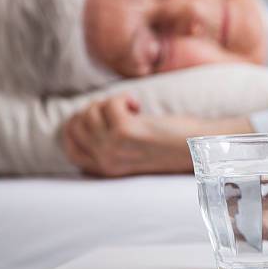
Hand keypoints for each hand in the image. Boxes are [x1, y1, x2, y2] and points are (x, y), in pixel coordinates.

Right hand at [61, 94, 253, 176]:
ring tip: (132, 108)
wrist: (197, 148)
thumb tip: (84, 118)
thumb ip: (109, 143)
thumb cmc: (168, 144)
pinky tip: (138, 105)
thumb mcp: (131, 151)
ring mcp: (114, 149)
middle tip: (118, 109)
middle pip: (77, 126)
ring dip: (110, 102)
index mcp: (106, 170)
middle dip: (94, 109)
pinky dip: (123, 98)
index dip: (75, 127)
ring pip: (90, 113)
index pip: (70, 148)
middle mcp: (106, 163)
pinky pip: (110, 104)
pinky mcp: (126, 133)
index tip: (94, 115)